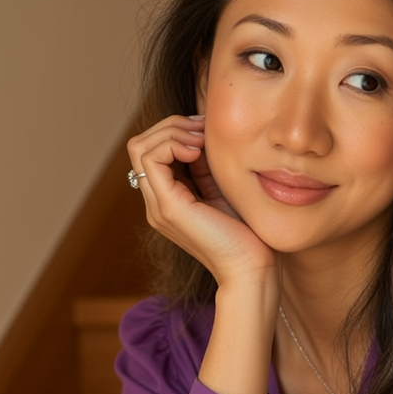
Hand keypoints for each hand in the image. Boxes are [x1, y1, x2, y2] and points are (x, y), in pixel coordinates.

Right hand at [128, 115, 278, 289]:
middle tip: (203, 129)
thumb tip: (199, 133)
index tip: (205, 130)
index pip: (152, 150)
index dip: (175, 130)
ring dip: (171, 132)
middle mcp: (157, 203)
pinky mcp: (168, 208)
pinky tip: (198, 151)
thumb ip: (205, 165)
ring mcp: (158, 206)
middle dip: (171, 126)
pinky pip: (150, 160)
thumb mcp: (222, 188)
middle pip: (140, 144)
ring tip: (201, 140)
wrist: (252, 268)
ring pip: (140, 147)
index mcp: (169, 199)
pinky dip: (172, 145)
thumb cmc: (246, 233)